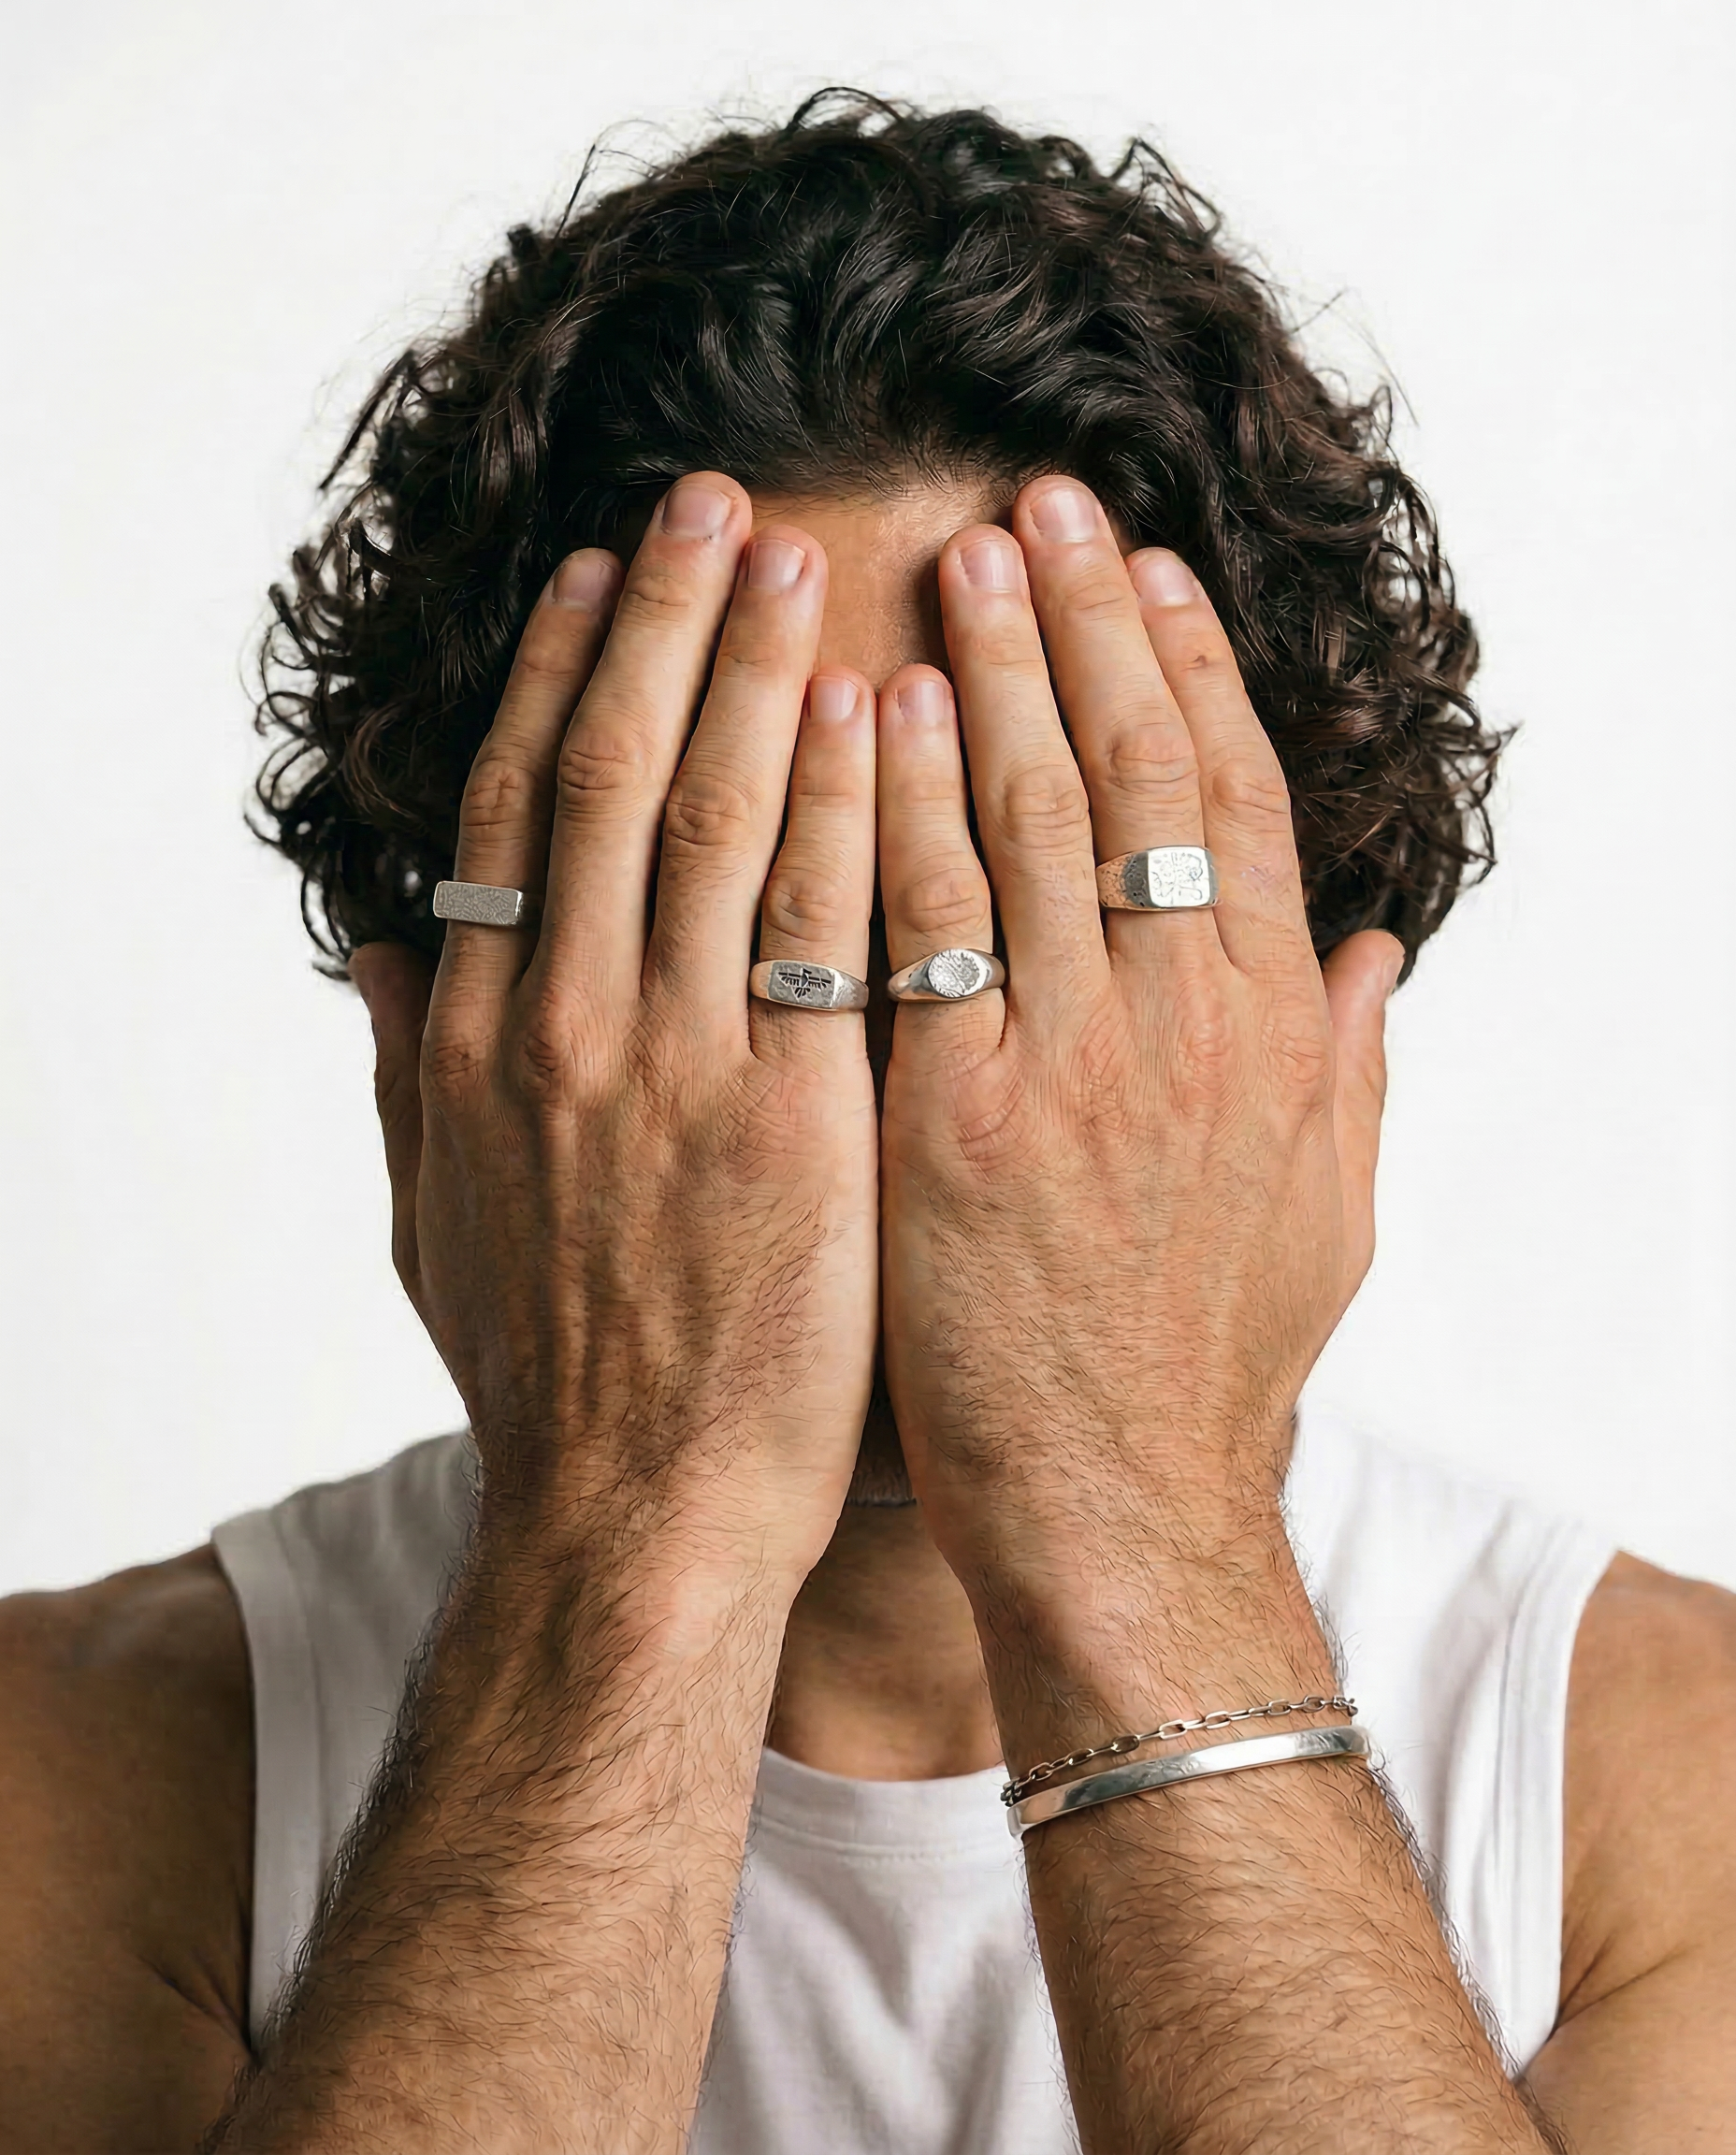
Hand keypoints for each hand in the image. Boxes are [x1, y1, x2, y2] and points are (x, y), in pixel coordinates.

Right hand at [351, 475, 878, 1590]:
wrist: (636, 1520)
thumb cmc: (553, 1376)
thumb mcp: (435, 1219)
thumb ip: (405, 1071)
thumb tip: (376, 946)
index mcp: (483, 1040)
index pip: (515, 808)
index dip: (559, 676)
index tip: (604, 574)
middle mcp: (563, 1029)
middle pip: (606, 775)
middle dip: (662, 623)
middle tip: (715, 500)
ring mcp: (671, 1072)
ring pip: (704, 821)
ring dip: (749, 672)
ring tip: (795, 552)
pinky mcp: (787, 1125)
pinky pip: (811, 930)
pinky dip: (838, 807)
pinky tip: (875, 707)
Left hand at [875, 476, 1400, 1619]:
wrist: (1115, 1517)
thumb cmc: (1207, 1371)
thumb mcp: (1326, 1220)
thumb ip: (1351, 1072)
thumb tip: (1376, 956)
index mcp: (1275, 1036)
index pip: (1238, 804)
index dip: (1193, 673)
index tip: (1149, 571)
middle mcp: (1185, 1027)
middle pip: (1140, 774)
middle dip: (1087, 623)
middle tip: (1040, 504)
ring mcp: (1071, 1069)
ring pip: (1032, 820)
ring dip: (991, 671)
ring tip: (949, 555)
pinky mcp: (957, 1122)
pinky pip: (920, 925)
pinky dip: (896, 807)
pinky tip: (864, 709)